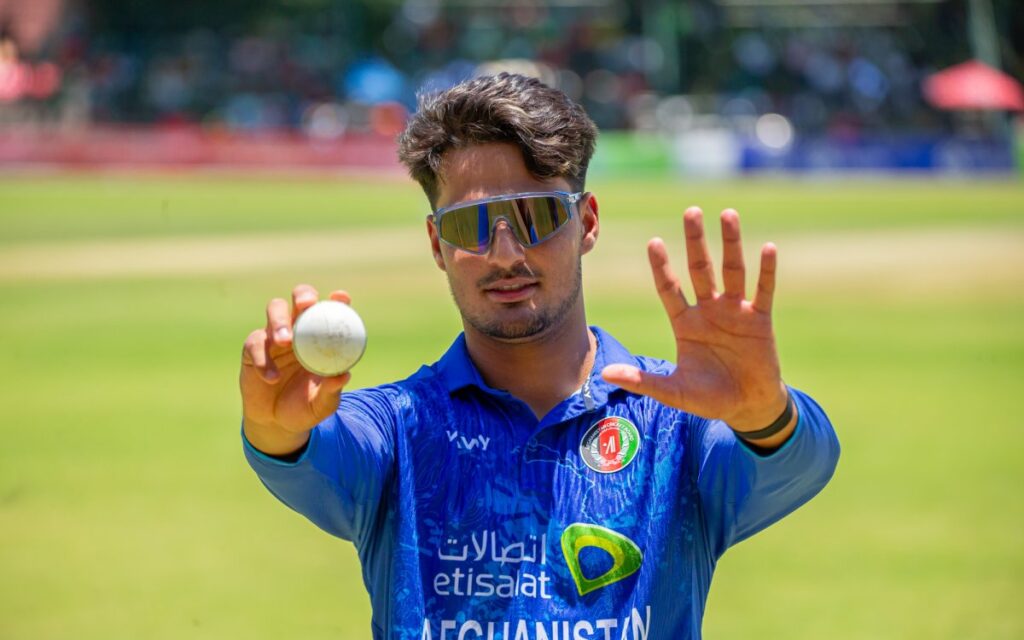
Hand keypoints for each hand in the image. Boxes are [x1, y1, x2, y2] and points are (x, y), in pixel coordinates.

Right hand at [240, 284, 351, 455]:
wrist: (276, 423)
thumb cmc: (305, 407)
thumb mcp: (322, 403)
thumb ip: (332, 390)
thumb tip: (344, 376)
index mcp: (321, 338)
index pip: (331, 311)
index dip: (337, 300)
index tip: (341, 298)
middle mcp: (299, 330)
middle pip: (300, 298)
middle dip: (304, 295)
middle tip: (307, 305)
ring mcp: (275, 336)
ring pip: (275, 309)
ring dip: (280, 320)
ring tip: (285, 341)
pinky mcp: (253, 349)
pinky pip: (256, 345)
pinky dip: (264, 360)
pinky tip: (272, 377)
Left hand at [601, 207, 790, 437]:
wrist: (748, 408)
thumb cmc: (709, 398)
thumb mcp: (674, 391)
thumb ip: (643, 382)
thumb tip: (605, 374)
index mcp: (685, 323)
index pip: (669, 288)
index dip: (662, 267)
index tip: (653, 242)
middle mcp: (709, 311)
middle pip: (701, 269)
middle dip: (695, 241)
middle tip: (690, 212)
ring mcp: (735, 312)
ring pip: (732, 271)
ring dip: (730, 244)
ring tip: (727, 214)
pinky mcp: (760, 320)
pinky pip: (763, 291)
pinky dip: (766, 271)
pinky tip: (767, 247)